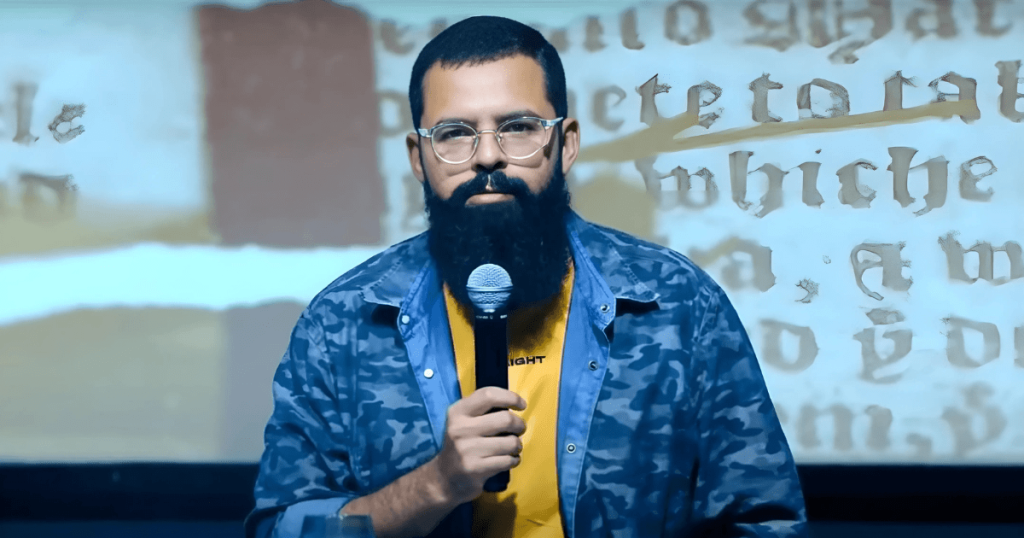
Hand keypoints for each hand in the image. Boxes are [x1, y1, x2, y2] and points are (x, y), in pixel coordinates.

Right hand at [430, 386, 526, 504]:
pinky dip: (514, 460)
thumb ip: (483, 410)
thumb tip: (514, 403)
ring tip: (513, 447)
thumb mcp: (463, 422)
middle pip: (505, 419)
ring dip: (518, 445)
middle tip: (519, 429)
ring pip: (510, 442)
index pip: (488, 395)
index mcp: (458, 412)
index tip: (521, 405)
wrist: (444, 478)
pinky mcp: (475, 469)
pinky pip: (508, 460)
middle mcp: (460, 429)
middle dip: (519, 424)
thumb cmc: (462, 445)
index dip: (510, 397)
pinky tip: (509, 459)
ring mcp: (467, 450)